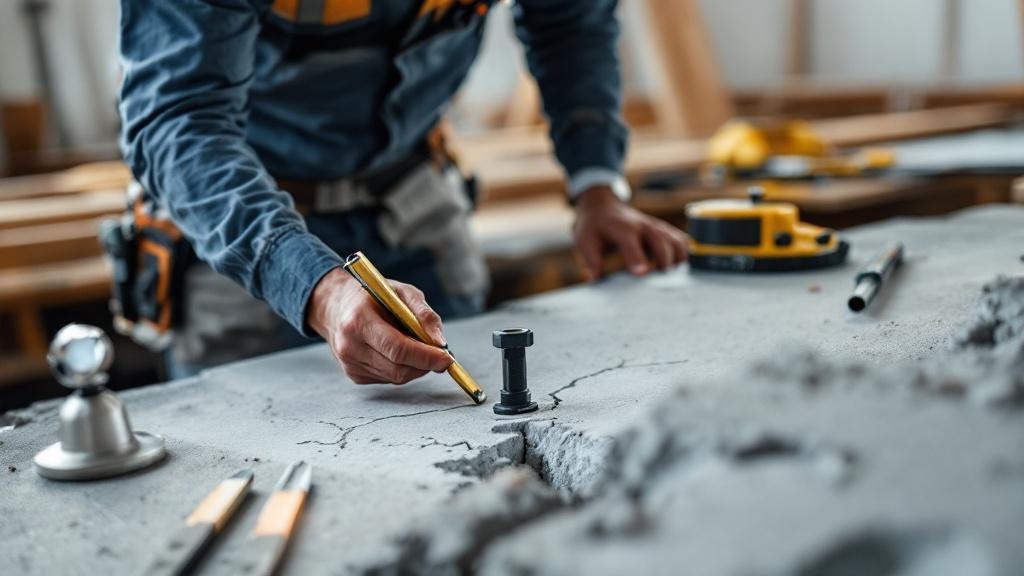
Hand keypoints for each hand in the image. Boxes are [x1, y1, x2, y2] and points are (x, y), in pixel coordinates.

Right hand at [307, 267, 451, 383]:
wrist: (336, 306)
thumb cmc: (373, 296)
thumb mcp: (401, 292)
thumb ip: (424, 314)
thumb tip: (440, 342)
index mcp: (359, 321)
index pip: (398, 349)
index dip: (426, 357)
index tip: (447, 357)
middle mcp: (350, 346)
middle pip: (398, 368)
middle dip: (426, 364)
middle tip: (442, 355)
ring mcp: (349, 364)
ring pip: (396, 377)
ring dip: (416, 367)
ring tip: (420, 349)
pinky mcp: (353, 375)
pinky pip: (388, 379)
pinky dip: (402, 369)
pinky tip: (399, 353)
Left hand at [573, 186, 687, 280]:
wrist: (602, 205)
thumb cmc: (594, 226)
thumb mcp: (585, 240)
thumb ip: (592, 260)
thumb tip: (595, 279)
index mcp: (623, 228)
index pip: (632, 244)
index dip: (638, 259)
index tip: (642, 273)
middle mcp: (643, 225)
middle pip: (661, 241)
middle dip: (663, 261)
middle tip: (658, 279)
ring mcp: (656, 226)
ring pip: (676, 241)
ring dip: (676, 259)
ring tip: (665, 273)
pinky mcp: (663, 230)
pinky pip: (681, 240)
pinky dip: (682, 253)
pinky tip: (674, 266)